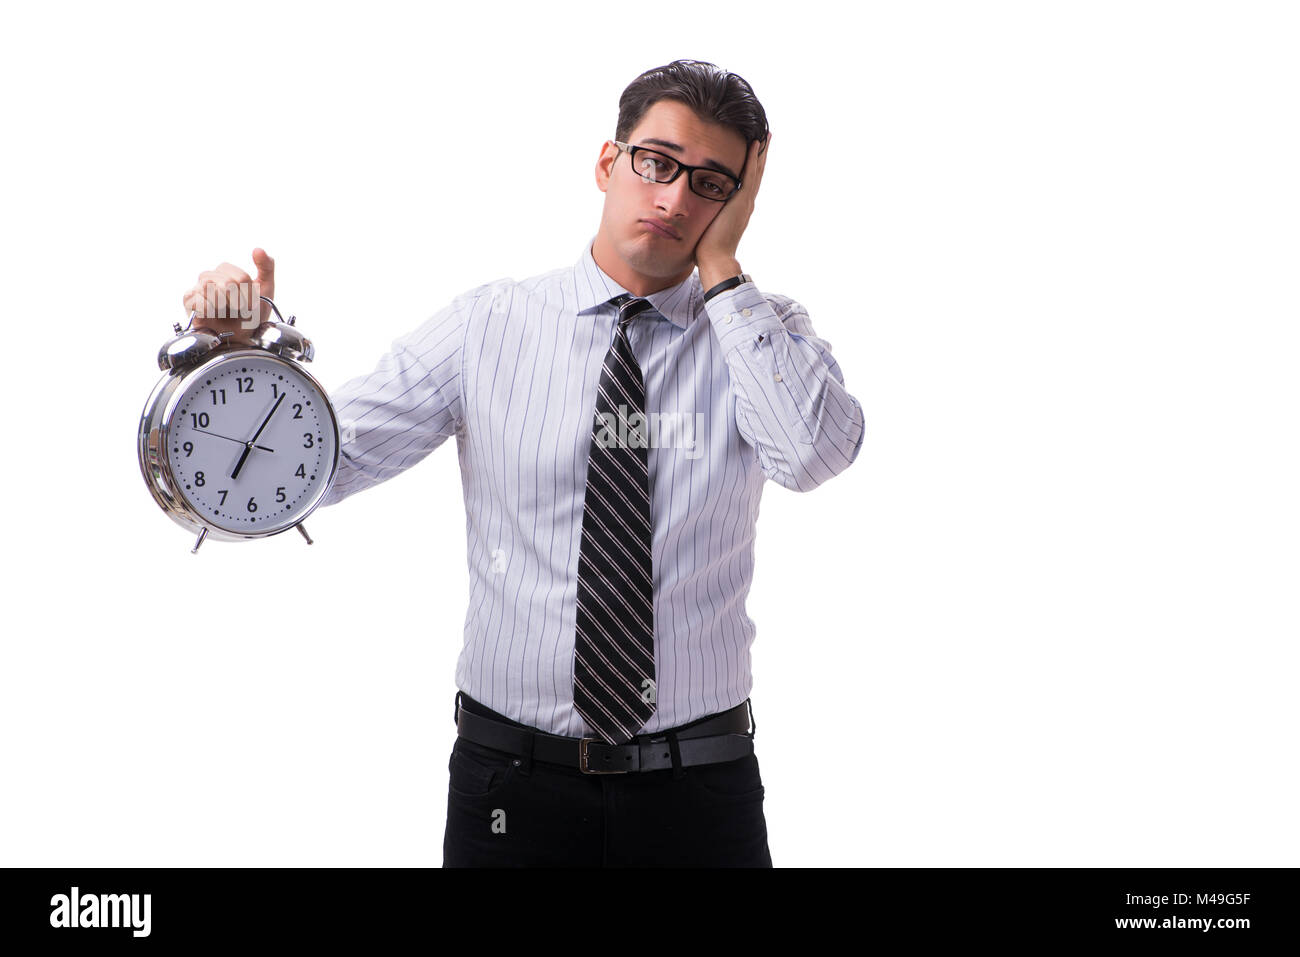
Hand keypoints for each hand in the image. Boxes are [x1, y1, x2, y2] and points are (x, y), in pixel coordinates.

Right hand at [181, 248, 275, 337]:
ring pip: (210, 288)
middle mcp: (210, 277)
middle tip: (240, 310)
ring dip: (225, 306)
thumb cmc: (252, 315)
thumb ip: (266, 267)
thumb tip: (257, 249)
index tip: (251, 305)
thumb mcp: (266, 289)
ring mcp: (198, 289)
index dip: (248, 295)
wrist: (241, 339)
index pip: (239, 277)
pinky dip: (210, 310)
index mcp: (226, 271)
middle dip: (239, 302)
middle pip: (227, 282)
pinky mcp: (189, 302)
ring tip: (228, 313)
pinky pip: (197, 300)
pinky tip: (214, 315)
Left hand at [695, 133, 771, 289]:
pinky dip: (752, 159)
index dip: (751, 168)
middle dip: (760, 156)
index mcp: (738, 210)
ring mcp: (745, 202)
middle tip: (766, 139)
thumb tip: (693, 214)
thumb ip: (706, 217)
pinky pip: (749, 175)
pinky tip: (755, 144)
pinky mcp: (741, 201)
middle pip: (756, 174)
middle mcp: (745, 204)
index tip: (754, 153)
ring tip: (766, 136)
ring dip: (760, 153)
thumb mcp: (707, 226)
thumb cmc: (707, 249)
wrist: (715, 258)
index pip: (747, 183)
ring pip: (756, 172)